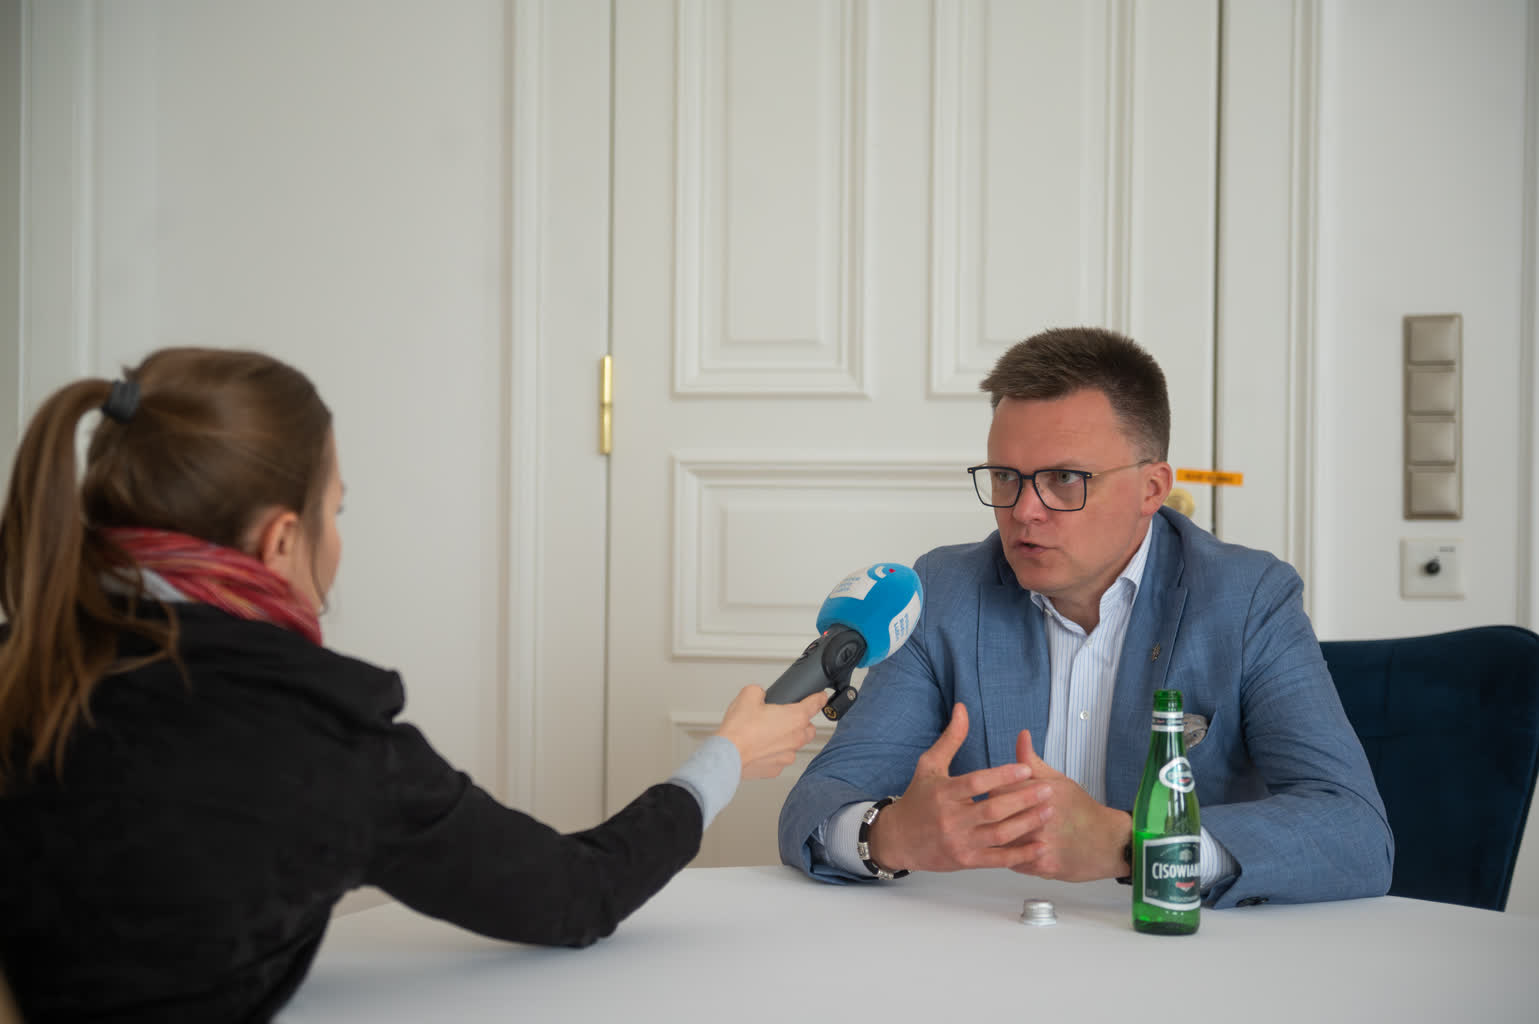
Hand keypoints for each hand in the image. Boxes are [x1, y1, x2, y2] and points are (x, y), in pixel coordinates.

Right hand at [714, 685, 827, 779]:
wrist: (727, 755)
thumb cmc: (739, 730)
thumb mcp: (748, 695)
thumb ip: (760, 691)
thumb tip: (759, 695)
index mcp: (795, 717)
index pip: (815, 704)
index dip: (819, 698)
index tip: (821, 697)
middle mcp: (796, 738)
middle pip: (808, 728)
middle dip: (800, 722)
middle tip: (784, 717)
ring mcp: (787, 755)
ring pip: (794, 744)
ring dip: (786, 739)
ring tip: (767, 733)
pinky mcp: (776, 769)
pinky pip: (780, 758)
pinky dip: (774, 753)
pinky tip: (759, 747)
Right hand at [865, 703, 1050, 873]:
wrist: (897, 838)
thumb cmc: (917, 799)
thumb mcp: (929, 765)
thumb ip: (950, 738)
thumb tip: (963, 708)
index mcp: (944, 792)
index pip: (977, 783)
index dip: (1003, 776)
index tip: (1027, 769)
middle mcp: (951, 818)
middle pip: (993, 809)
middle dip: (1024, 800)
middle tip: (1048, 789)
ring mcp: (959, 842)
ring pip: (999, 834)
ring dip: (1027, 824)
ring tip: (1049, 812)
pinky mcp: (965, 861)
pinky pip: (997, 859)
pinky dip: (1020, 855)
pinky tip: (1040, 846)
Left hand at [1000, 729, 1131, 881]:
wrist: (1109, 843)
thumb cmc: (1082, 811)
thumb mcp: (1059, 781)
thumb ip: (1032, 761)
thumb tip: (1021, 736)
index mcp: (1043, 792)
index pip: (998, 790)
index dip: (993, 793)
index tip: (995, 795)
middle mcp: (1042, 816)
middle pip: (997, 816)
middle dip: (991, 817)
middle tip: (992, 816)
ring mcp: (1043, 842)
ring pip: (1002, 841)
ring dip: (996, 838)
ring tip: (999, 834)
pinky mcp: (1044, 866)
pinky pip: (1013, 862)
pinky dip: (1009, 857)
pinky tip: (1012, 851)